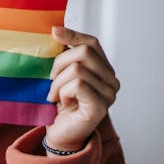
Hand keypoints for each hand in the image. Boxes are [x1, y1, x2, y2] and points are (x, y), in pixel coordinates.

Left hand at [45, 27, 119, 153]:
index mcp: (103, 70)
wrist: (59, 133)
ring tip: (55, 95)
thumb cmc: (60, 104)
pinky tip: (62, 103)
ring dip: (57, 82)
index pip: (92, 43)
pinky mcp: (101, 106)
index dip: (73, 35)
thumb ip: (64, 55)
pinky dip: (63, 92)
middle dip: (59, 64)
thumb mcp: (60, 74)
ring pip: (78, 69)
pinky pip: (78, 85)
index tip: (54, 32)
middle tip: (51, 81)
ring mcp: (109, 94)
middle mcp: (111, 81)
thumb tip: (56, 29)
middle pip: (83, 52)